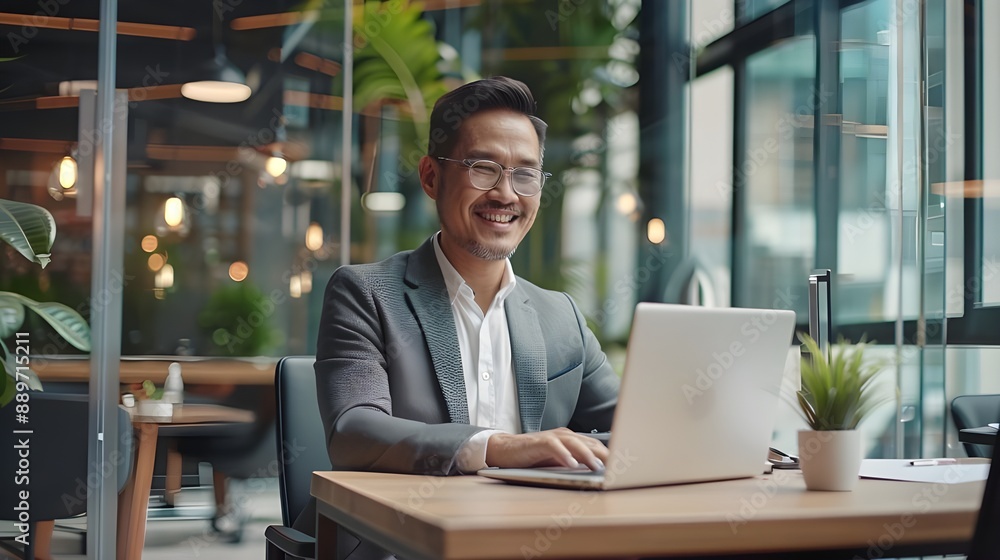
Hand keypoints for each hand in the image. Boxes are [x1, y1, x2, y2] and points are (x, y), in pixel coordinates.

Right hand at [485, 428, 607, 470]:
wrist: (505, 450)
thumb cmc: (534, 457)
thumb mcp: (559, 461)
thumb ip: (577, 463)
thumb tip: (599, 473)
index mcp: (572, 439)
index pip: (596, 446)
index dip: (611, 455)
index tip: (624, 467)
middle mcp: (565, 435)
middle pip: (590, 443)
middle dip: (605, 455)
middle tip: (618, 468)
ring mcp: (552, 437)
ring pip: (574, 443)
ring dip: (587, 455)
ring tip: (597, 467)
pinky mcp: (538, 442)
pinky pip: (553, 447)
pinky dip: (563, 455)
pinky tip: (571, 464)